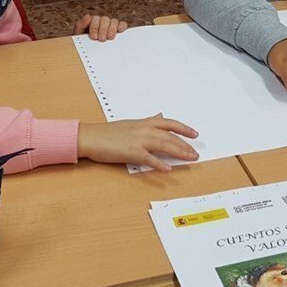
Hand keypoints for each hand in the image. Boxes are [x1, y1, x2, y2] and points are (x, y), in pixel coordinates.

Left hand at [74, 14, 127, 40]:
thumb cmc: (83, 43)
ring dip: (112, 29)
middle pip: (105, 19)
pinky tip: (120, 30)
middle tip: (102, 39)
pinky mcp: (118, 30)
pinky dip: (122, 26)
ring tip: (110, 38)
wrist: (88, 52)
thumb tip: (87, 16)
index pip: (95, 19)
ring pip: (113, 21)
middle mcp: (102, 21)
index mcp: (92, 21)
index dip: (95, 27)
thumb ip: (80, 25)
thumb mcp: (78, 34)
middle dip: (103, 29)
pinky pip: (122, 24)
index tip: (94, 37)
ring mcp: (111, 25)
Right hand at [77, 114, 198, 171]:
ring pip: (164, 145)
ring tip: (190, 159)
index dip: (184, 128)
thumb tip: (159, 116)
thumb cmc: (108, 132)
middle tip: (195, 154)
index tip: (195, 134)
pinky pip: (149, 158)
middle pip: (170, 136)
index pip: (169, 123)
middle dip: (185, 145)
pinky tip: (168, 170)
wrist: (91, 136)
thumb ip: (146, 121)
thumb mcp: (131, 123)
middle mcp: (144, 130)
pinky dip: (159, 164)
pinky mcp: (131, 152)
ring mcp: (139, 141)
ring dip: (179, 152)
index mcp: (144, 123)